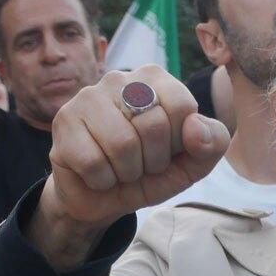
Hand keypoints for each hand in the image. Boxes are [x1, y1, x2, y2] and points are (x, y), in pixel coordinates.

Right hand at [29, 67, 229, 269]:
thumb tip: (195, 129)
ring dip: (127, 172)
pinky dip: (102, 180)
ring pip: (122, 144)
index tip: (166, 150)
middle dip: (152, 161)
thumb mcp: (192, 162)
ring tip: (120, 168)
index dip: (179, 143)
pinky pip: (93, 162)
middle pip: (153, 125)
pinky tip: (97, 173)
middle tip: (141, 164)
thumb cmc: (150, 171)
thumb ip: (211, 142)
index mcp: (155, 78)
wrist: (103, 197)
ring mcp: (87, 96)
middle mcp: (120, 78)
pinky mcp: (63, 121)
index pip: (182, 107)